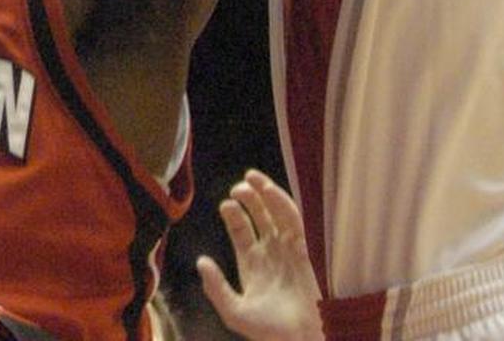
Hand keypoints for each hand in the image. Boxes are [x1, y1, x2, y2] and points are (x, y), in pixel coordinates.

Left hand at [197, 171, 322, 340]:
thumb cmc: (268, 332)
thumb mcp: (234, 312)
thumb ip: (216, 288)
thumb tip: (201, 261)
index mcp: (252, 264)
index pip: (241, 231)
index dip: (233, 214)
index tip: (226, 205)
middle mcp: (269, 253)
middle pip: (258, 216)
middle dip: (248, 198)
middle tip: (238, 187)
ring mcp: (286, 250)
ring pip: (276, 213)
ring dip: (265, 194)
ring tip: (252, 178)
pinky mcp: (302, 251)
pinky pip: (293, 221)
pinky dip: (282, 203)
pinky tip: (269, 192)